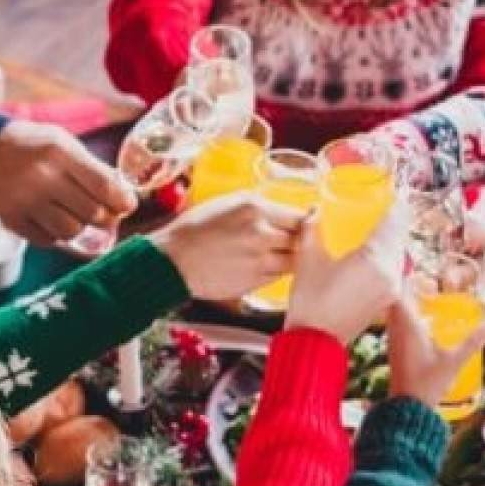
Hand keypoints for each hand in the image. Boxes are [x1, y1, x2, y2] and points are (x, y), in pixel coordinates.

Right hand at [0, 121, 134, 245]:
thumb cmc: (35, 147)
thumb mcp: (65, 144)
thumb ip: (94, 169)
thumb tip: (124, 198)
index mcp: (60, 153)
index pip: (104, 186)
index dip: (123, 201)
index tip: (128, 205)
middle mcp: (42, 178)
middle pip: (92, 214)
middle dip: (107, 218)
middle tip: (107, 214)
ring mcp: (25, 201)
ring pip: (72, 232)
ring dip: (81, 228)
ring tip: (78, 216)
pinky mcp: (12, 220)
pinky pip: (48, 241)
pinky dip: (57, 235)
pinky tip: (54, 220)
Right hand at [151, 191, 305, 302]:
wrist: (173, 262)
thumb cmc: (193, 230)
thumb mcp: (226, 203)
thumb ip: (257, 207)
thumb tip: (281, 211)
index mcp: (254, 208)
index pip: (299, 216)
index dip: (308, 220)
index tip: (311, 221)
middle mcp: (261, 233)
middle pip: (301, 239)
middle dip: (301, 239)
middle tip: (297, 239)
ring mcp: (260, 260)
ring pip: (294, 260)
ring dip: (292, 257)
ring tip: (280, 253)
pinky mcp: (255, 281)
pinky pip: (279, 275)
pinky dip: (278, 271)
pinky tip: (266, 265)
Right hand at [284, 202, 402, 345]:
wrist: (314, 342)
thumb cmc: (310, 303)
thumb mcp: (308, 258)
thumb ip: (313, 229)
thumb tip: (315, 212)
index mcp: (375, 258)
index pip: (395, 220)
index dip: (396, 205)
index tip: (393, 194)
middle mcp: (391, 272)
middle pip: (400, 237)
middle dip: (393, 222)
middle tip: (382, 209)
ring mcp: (392, 288)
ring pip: (399, 255)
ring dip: (390, 241)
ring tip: (376, 231)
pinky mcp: (387, 301)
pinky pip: (394, 271)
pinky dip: (387, 259)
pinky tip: (371, 256)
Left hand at [384, 288, 483, 409]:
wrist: (408, 407)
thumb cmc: (428, 383)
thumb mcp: (454, 361)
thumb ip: (472, 342)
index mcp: (408, 326)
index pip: (398, 293)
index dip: (407, 281)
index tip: (424, 278)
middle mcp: (396, 330)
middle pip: (394, 299)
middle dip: (408, 288)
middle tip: (428, 285)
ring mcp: (393, 339)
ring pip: (393, 312)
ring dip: (406, 302)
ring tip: (426, 298)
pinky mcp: (395, 349)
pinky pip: (395, 324)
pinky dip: (405, 317)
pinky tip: (423, 322)